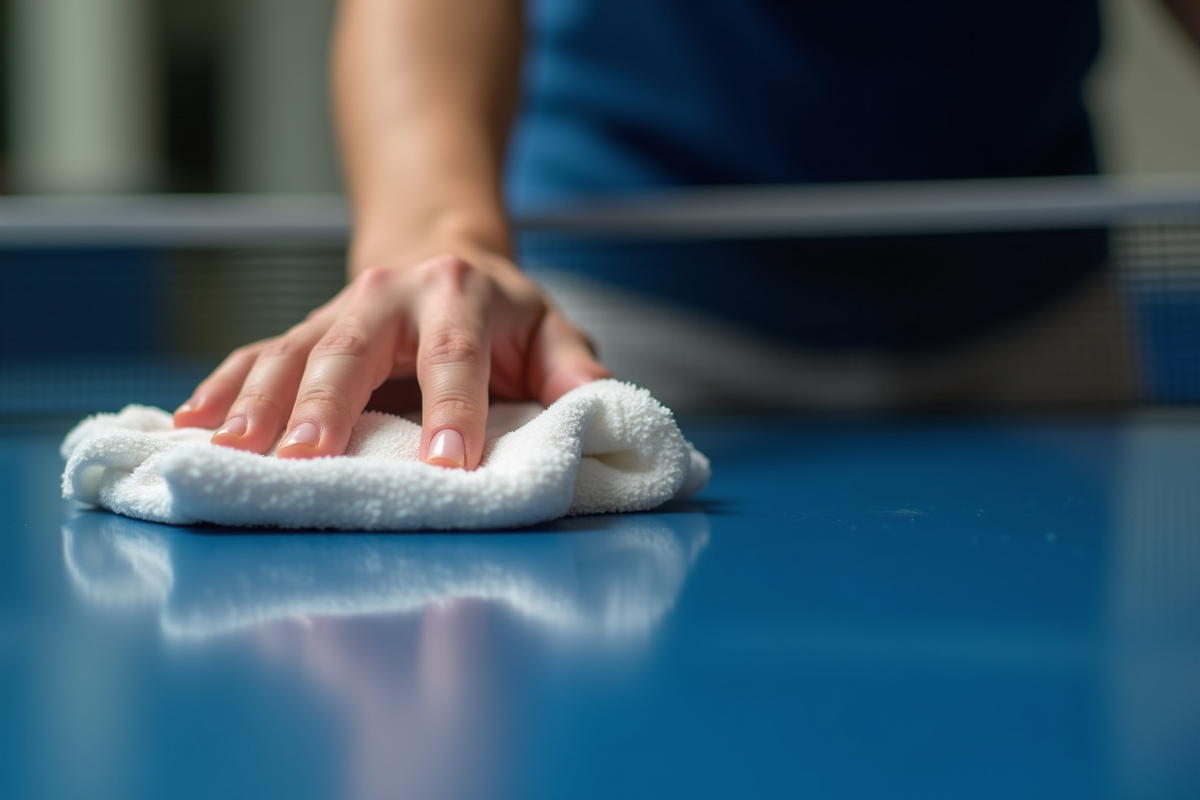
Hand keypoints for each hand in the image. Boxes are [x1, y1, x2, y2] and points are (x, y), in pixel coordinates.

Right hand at [173, 251, 609, 468]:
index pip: (454, 356)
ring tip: (229, 451)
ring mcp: (336, 314)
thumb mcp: (549, 329)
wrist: (438, 253)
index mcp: (458, 296)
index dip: (451, 408)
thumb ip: (574, 368)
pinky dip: (221, 392)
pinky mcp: (300, 332)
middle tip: (308, 459)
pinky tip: (190, 429)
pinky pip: (252, 358)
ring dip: (257, 405)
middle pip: (350, 351)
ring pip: (288, 354)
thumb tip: (598, 405)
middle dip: (327, 406)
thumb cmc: (501, 312)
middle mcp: (388, 298)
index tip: (447, 464)